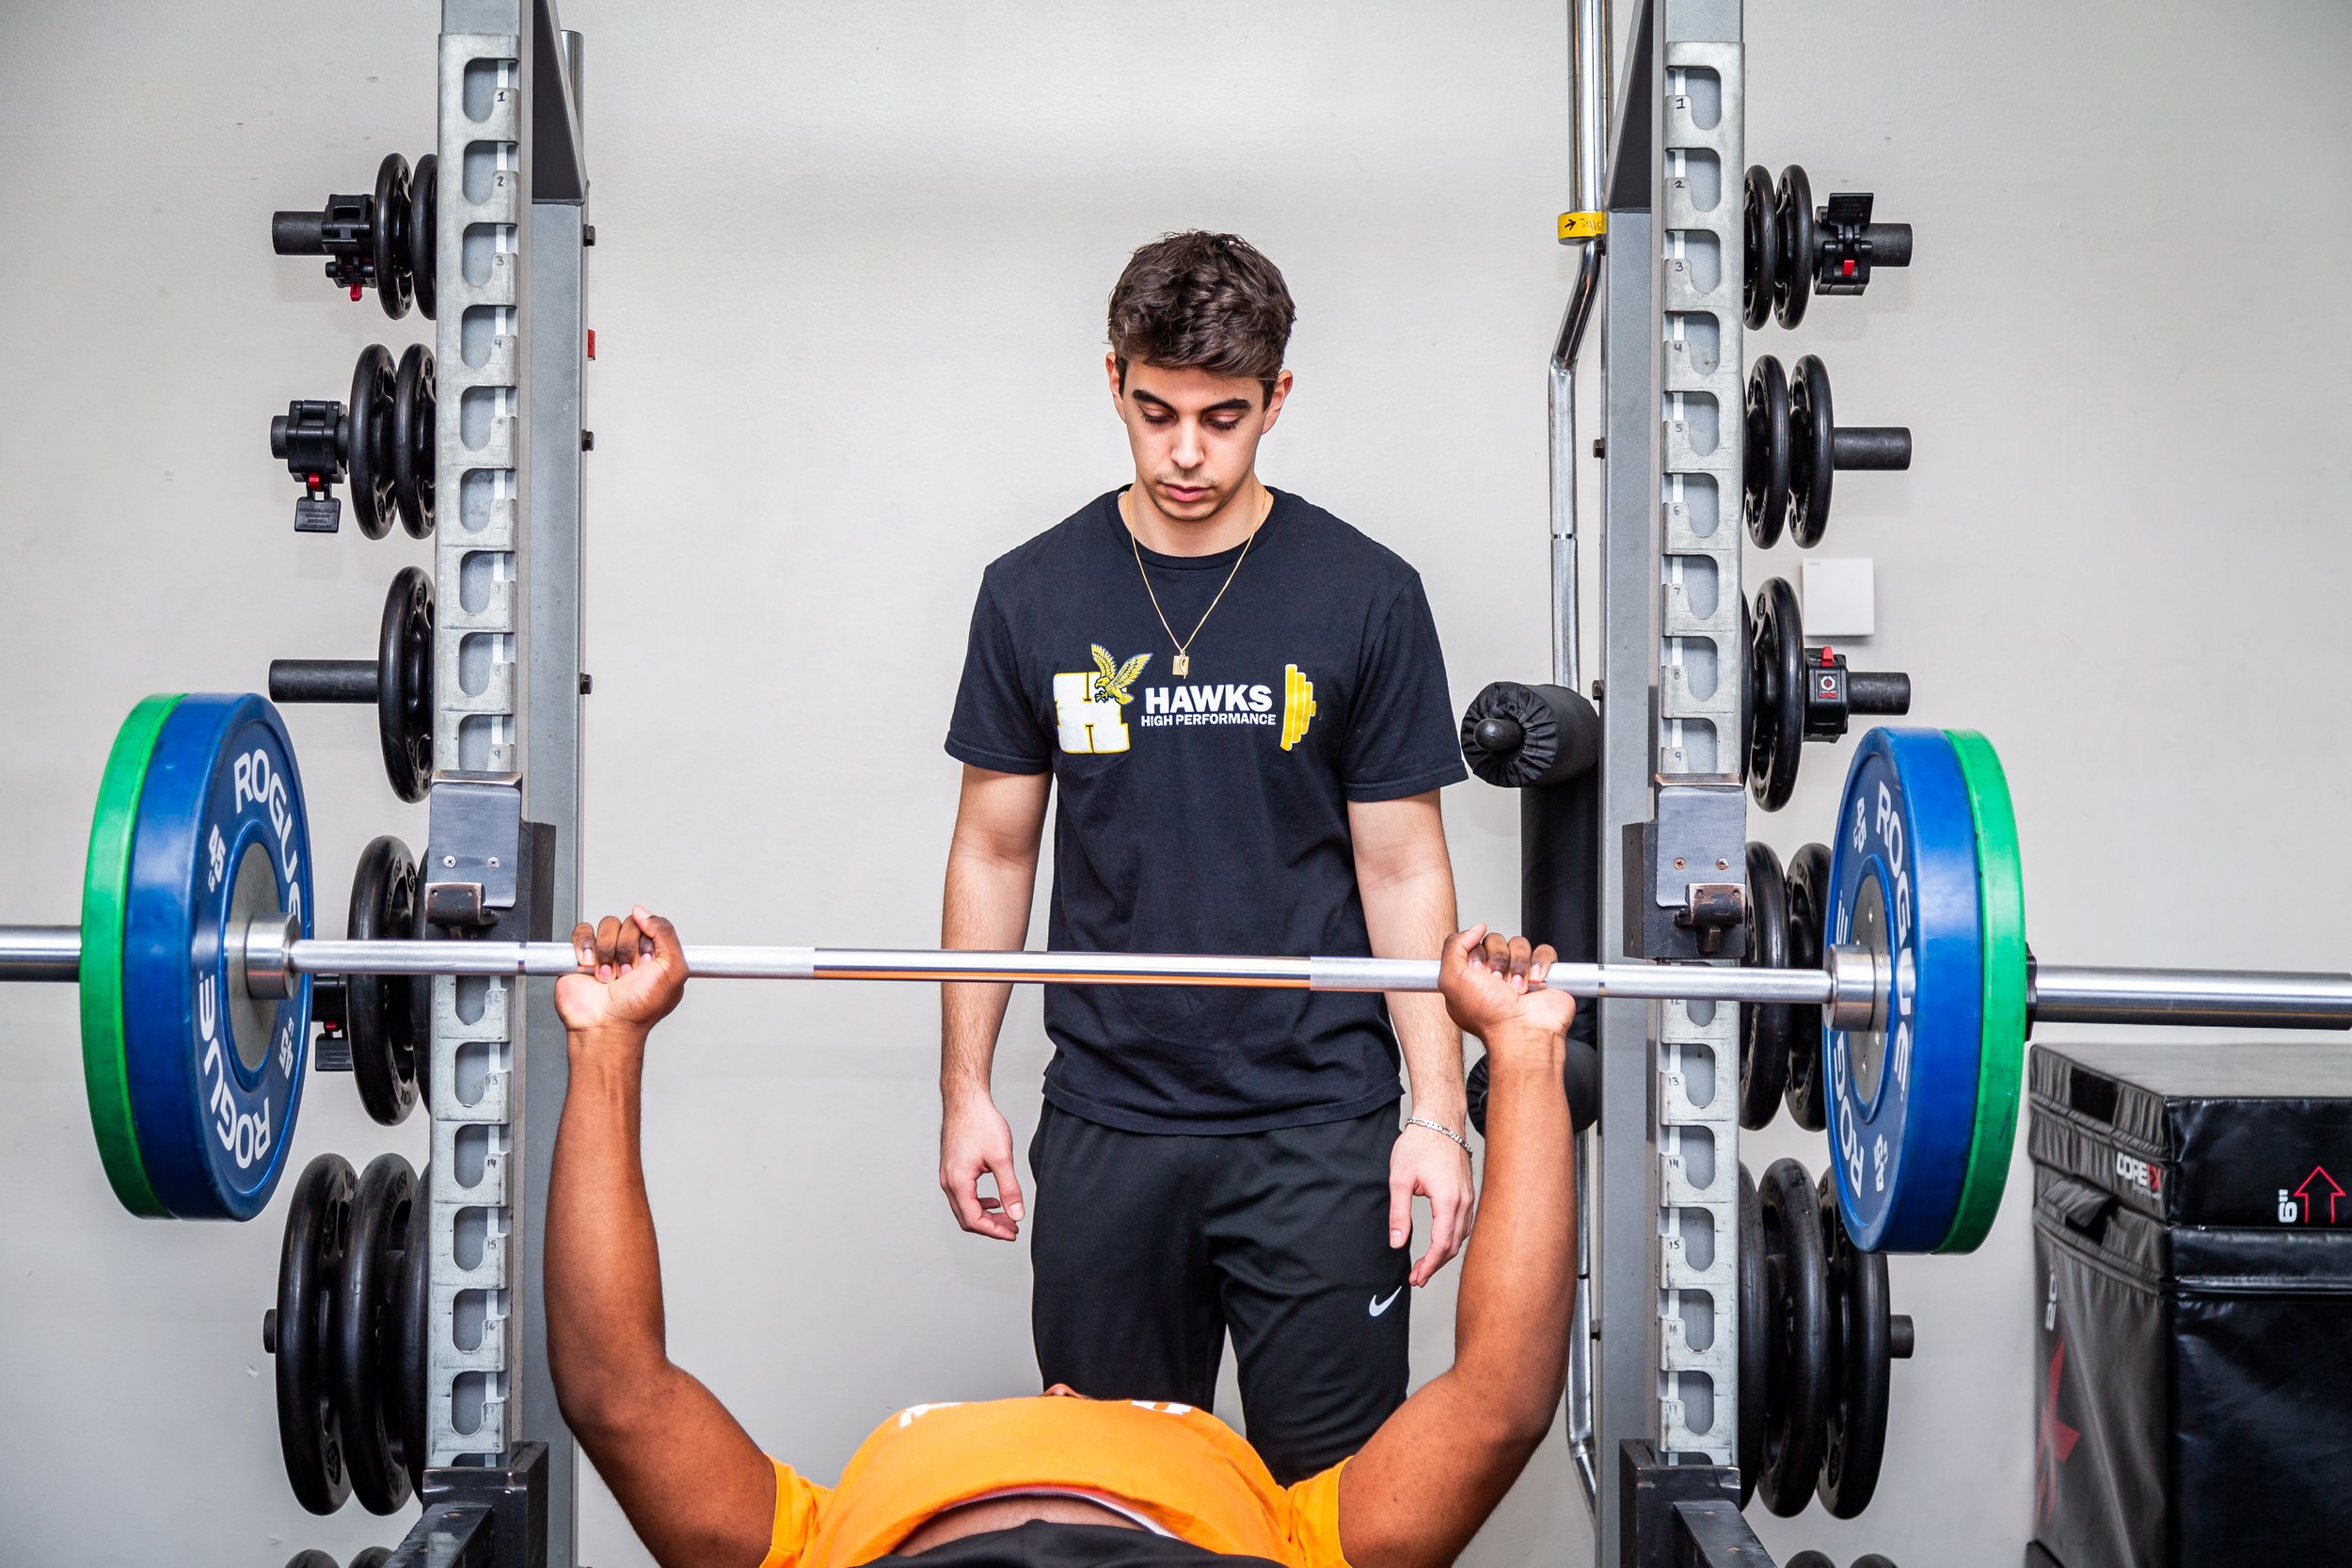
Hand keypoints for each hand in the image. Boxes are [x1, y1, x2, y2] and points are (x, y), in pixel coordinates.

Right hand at [555, 907, 688, 1038]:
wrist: (606, 1026)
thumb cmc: (639, 1008)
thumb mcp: (673, 970)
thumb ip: (667, 934)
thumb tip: (643, 912)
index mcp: (654, 955)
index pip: (652, 925)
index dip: (648, 942)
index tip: (647, 963)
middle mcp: (631, 953)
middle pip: (629, 923)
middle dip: (627, 950)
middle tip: (627, 974)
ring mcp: (606, 953)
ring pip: (607, 925)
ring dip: (607, 952)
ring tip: (608, 976)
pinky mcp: (582, 955)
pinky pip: (583, 930)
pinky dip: (585, 945)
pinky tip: (589, 965)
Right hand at [939, 1092, 1024, 1240]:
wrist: (966, 1101)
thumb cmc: (981, 1123)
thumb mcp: (1002, 1158)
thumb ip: (1010, 1189)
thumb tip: (1017, 1214)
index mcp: (959, 1182)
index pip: (974, 1220)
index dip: (995, 1231)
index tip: (1013, 1233)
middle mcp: (948, 1182)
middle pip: (967, 1219)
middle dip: (991, 1227)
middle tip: (1013, 1228)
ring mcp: (947, 1176)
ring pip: (964, 1208)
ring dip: (985, 1215)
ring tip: (1007, 1216)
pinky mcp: (951, 1170)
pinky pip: (962, 1196)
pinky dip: (979, 1203)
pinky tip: (994, 1200)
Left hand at [1389, 1122, 1473, 1285]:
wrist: (1439, 1120)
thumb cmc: (1419, 1144)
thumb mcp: (1399, 1179)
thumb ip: (1399, 1214)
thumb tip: (1396, 1242)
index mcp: (1447, 1200)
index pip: (1442, 1244)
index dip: (1429, 1265)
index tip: (1416, 1277)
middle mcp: (1464, 1201)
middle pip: (1454, 1245)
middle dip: (1436, 1265)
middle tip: (1417, 1277)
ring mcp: (1469, 1197)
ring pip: (1461, 1236)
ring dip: (1444, 1254)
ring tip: (1426, 1265)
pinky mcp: (1468, 1192)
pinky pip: (1465, 1224)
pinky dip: (1452, 1239)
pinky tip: (1441, 1244)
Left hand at [1439, 925, 1574, 1048]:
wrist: (1523, 1034)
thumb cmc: (1489, 1016)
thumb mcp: (1451, 979)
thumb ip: (1453, 947)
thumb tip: (1474, 929)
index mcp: (1472, 977)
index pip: (1474, 944)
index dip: (1477, 955)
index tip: (1478, 972)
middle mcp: (1495, 976)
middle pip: (1497, 941)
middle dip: (1498, 961)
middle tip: (1498, 983)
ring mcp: (1521, 975)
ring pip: (1520, 944)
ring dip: (1518, 966)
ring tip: (1517, 989)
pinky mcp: (1545, 975)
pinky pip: (1544, 951)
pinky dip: (1540, 964)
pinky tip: (1536, 982)